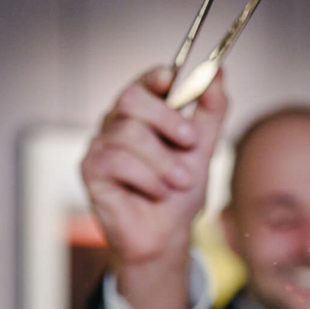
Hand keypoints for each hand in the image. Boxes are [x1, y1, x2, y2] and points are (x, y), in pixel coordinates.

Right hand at [81, 66, 227, 308]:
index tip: (172, 78)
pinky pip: (117, 161)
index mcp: (143, 115)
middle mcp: (117, 124)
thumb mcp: (203, 150)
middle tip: (191, 142)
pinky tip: (157, 192)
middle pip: (131, 98)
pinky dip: (146, 178)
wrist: (165, 237)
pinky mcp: (90, 170)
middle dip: (166, 119)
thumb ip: (211, 112)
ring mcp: (100, 145)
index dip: (155, 77)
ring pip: (128, 133)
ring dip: (162, 160)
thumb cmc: (179, 194)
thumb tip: (218, 72)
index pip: (143, 83)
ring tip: (178, 182)